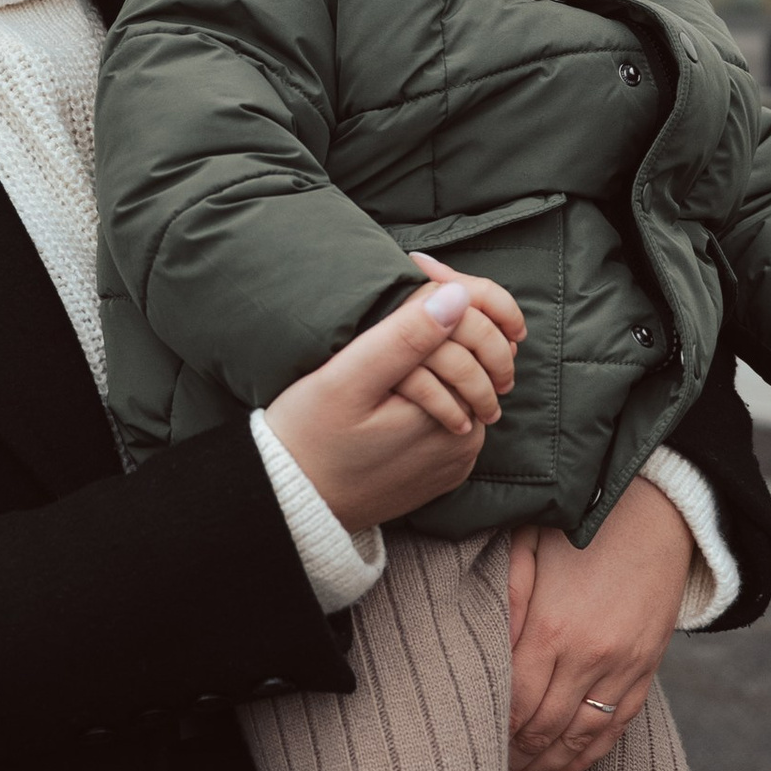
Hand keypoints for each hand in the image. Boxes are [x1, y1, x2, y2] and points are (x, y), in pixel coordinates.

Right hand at [266, 270, 521, 534]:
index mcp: (452, 409)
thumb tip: (458, 297)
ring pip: (464, 385)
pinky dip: (433, 391)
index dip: (453, 289)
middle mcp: (468, 439)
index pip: (478, 331)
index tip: (417, 264)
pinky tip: (397, 379)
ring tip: (401, 329)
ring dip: (441, 355)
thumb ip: (404, 337)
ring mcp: (457, 459)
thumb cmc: (309, 438)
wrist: (292, 506)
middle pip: (477, 356)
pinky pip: (450, 416)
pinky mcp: (441, 472)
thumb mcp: (347, 379)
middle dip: (451, 317)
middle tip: (415, 281)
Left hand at [505, 474, 694, 770]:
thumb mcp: (526, 550)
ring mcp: (624, 667)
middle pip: (546, 730)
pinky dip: (589, 756)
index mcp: (552, 628)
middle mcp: (590, 656)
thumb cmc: (578, 528)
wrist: (655, 513)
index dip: (495, 735)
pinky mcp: (646, 669)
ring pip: (582, 738)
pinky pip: (617, 727)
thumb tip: (484, 649)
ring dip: (548, 767)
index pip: (517, 704)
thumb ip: (503, 601)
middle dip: (517, 759)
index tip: (473, 748)